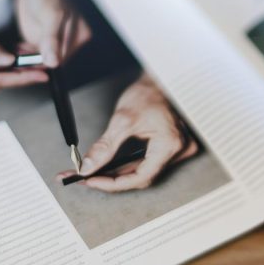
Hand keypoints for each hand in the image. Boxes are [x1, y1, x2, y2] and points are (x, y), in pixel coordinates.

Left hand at [15, 0, 91, 67]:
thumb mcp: (52, 17)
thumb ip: (52, 40)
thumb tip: (53, 62)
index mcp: (79, 36)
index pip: (63, 59)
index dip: (46, 64)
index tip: (31, 63)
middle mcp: (68, 42)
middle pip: (52, 62)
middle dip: (36, 62)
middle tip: (22, 59)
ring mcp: (54, 42)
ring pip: (41, 60)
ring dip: (28, 59)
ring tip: (18, 52)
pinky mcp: (41, 41)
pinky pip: (33, 54)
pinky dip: (24, 53)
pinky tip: (19, 48)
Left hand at [69, 74, 197, 191]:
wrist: (158, 81)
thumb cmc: (147, 94)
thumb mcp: (122, 120)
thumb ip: (105, 147)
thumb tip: (87, 167)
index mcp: (170, 145)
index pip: (140, 177)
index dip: (113, 183)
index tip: (90, 180)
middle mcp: (178, 151)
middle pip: (140, 177)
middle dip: (111, 179)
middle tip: (86, 178)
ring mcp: (176, 151)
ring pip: (142, 172)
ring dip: (118, 174)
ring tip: (93, 174)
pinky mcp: (169, 149)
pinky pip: (146, 164)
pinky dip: (127, 167)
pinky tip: (110, 168)